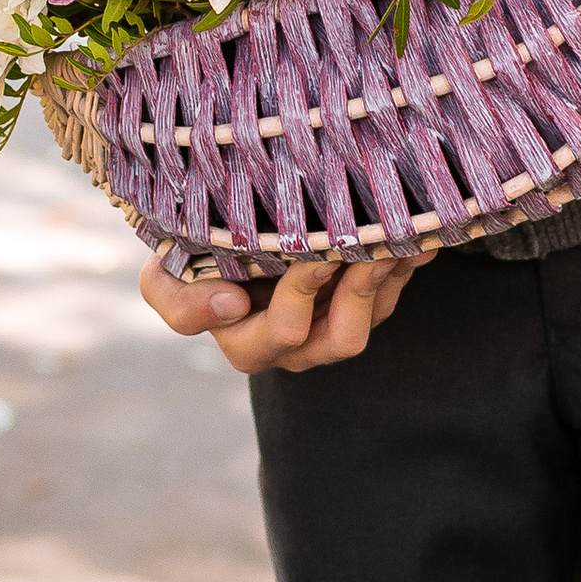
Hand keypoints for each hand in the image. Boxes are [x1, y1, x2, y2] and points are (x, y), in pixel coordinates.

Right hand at [139, 246, 428, 374]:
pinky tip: (416, 235)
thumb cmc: (191, 262)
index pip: (280, 333)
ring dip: (387, 279)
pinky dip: (404, 266)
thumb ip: (179, 303)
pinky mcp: (362, 308)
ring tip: (396, 238)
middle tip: (358, 245)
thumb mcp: (164, 282)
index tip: (308, 259)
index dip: (298, 299)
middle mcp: (295, 346)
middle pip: (338, 338)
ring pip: (373, 318)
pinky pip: (391, 297)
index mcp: (247, 344)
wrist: (226, 240)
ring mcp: (332, 327)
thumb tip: (231, 305)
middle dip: (354, 292)